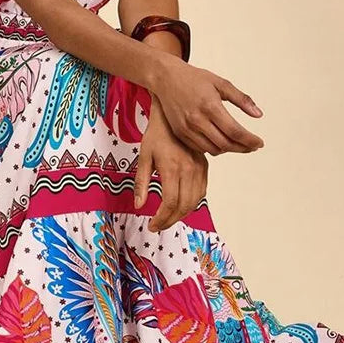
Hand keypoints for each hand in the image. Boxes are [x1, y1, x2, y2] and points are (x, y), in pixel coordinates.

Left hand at [134, 98, 209, 231]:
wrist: (172, 116)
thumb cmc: (155, 135)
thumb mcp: (143, 157)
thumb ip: (141, 183)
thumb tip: (139, 206)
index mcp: (172, 168)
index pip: (170, 203)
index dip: (161, 218)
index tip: (151, 225)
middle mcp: (189, 169)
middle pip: (184, 206)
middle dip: (170, 220)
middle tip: (158, 226)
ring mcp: (199, 168)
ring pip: (195, 201)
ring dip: (181, 215)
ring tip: (167, 218)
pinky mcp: (204, 166)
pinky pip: (201, 192)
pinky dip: (192, 204)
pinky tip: (180, 206)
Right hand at [150, 55, 264, 155]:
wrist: (166, 78)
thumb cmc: (193, 78)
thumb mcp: (221, 83)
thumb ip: (242, 99)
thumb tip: (258, 114)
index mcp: (210, 106)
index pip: (235, 132)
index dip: (250, 140)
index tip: (259, 143)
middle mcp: (197, 120)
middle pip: (226, 144)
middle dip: (242, 148)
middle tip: (252, 146)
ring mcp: (187, 129)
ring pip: (213, 149)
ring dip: (228, 149)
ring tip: (237, 144)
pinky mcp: (180, 133)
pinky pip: (201, 148)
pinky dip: (213, 148)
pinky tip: (220, 141)